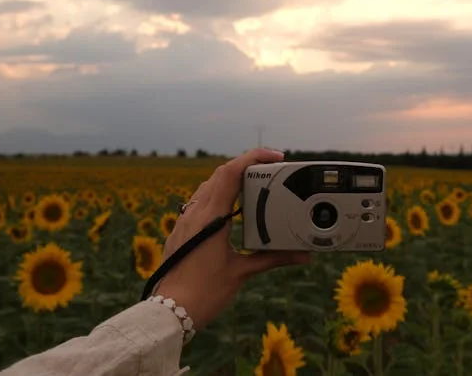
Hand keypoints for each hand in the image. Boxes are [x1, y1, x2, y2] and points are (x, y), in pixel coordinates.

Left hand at [155, 148, 310, 329]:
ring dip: (230, 180)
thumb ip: (272, 258)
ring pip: (207, 186)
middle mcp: (194, 213)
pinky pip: (199, 202)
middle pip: (220, 174)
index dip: (253, 157)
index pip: (230, 172)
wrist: (169, 313)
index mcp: (210, 217)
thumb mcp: (241, 272)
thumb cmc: (204, 293)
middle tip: (270, 170)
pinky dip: (218, 196)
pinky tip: (231, 211)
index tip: (275, 157)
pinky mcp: (180, 231)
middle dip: (246, 166)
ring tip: (253, 186)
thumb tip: (303, 256)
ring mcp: (184, 220)